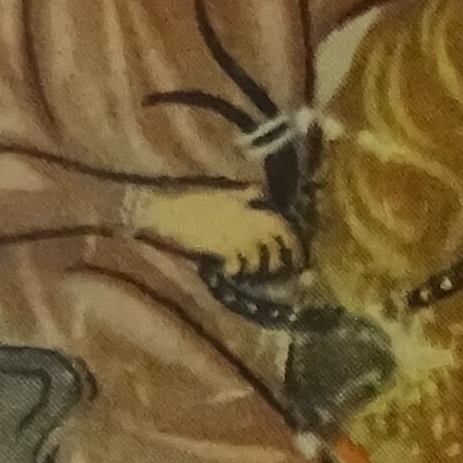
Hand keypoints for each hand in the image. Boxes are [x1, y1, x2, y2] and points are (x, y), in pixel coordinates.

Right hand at [146, 189, 303, 278]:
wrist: (166, 209)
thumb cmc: (192, 198)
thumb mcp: (222, 191)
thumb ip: (244, 193)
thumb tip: (260, 191)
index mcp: (249, 206)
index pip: (281, 225)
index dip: (292, 241)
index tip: (296, 253)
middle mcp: (247, 222)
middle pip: (274, 245)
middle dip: (279, 259)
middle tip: (276, 270)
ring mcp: (235, 236)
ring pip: (256, 258)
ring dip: (255, 267)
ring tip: (249, 271)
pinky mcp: (220, 249)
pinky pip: (237, 265)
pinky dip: (235, 269)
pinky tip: (229, 269)